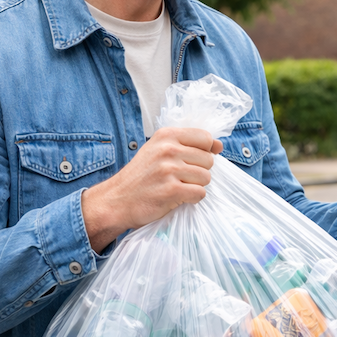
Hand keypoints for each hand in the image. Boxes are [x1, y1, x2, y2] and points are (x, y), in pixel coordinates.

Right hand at [82, 127, 222, 251]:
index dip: (204, 152)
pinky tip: (177, 198)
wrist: (116, 200)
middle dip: (198, 172)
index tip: (191, 161)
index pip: (205, 138)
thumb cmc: (141, 176)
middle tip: (179, 178)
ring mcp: (169, 170)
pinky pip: (200, 193)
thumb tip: (219, 146)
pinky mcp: (171, 190)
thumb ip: (189, 145)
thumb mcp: (158, 150)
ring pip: (206, 177)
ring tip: (177, 187)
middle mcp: (168, 149)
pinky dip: (192, 199)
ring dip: (195, 186)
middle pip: (208, 160)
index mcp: (166, 135)